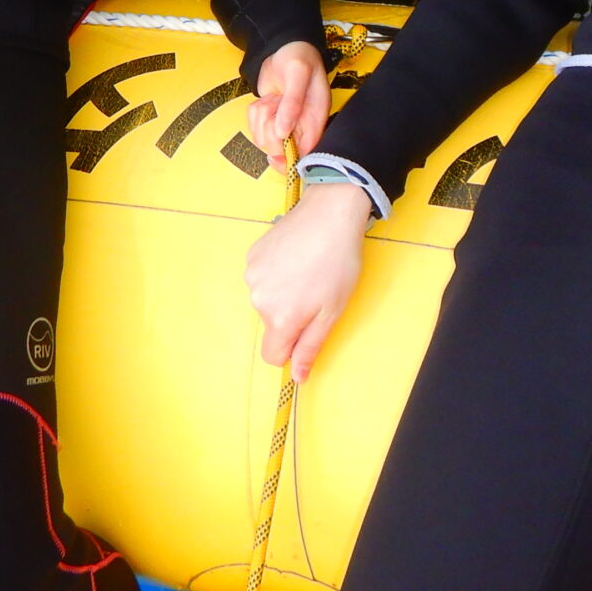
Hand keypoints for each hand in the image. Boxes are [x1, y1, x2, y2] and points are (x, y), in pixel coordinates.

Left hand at [244, 40, 330, 171]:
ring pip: (264, 137)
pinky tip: (266, 99)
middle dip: (270, 130)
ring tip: (273, 98)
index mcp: (316, 118)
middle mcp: (301, 124)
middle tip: (274, 108)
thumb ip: (293, 103)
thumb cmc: (299, 56)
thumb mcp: (298, 74)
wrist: (283, 46)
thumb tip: (284, 132)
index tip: (275, 157)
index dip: (291, 159)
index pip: (307, 152)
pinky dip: (254, 113)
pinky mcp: (269, 118)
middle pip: (281, 148)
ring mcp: (283, 122)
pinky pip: (254, 126)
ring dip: (261, 117)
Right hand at [244, 181, 371, 380]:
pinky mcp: (252, 253)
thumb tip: (298, 377)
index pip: (272, 355)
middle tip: (316, 291)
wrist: (330, 212)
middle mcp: (258, 299)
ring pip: (266, 299)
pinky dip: (277, 272)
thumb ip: (310, 347)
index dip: (292, 348)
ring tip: (307, 269)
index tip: (309, 328)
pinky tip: (296, 255)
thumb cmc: (339, 264)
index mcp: (279, 318)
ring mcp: (252, 274)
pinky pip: (262, 276)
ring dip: (283, 292)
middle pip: (271, 324)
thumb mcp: (332, 312)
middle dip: (291, 316)